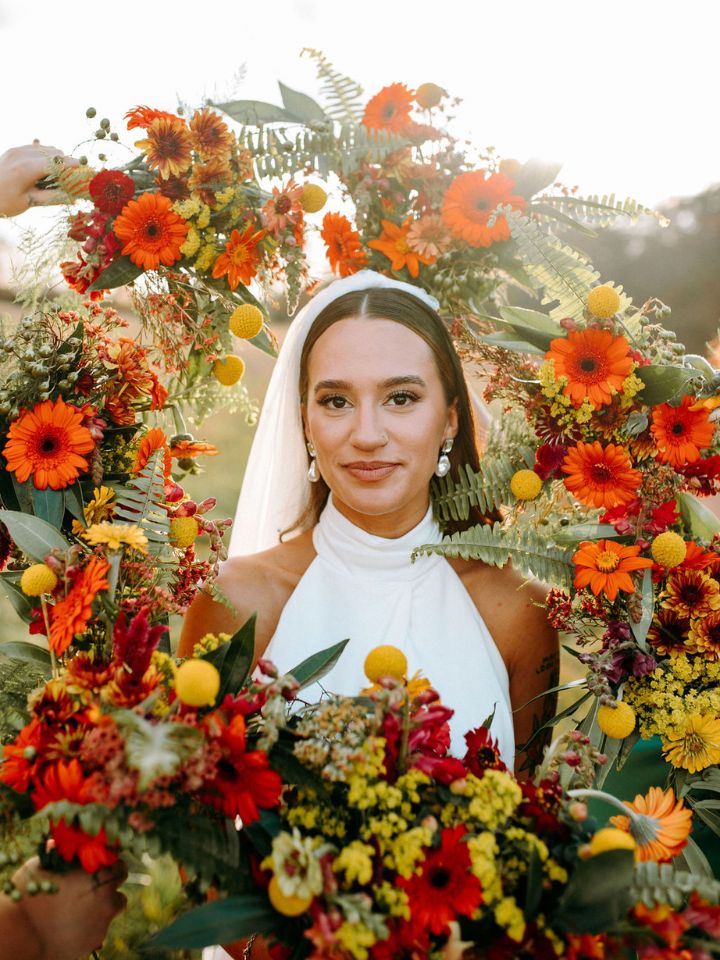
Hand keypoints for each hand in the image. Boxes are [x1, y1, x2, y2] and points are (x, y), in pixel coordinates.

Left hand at [0, 143, 77, 216]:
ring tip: (61, 172)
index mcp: (27, 169)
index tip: (84, 167)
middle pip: (53, 153)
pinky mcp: (13, 150)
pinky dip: (45, 154)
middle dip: (65, 161)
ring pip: (45, 148)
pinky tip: (47, 166)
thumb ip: (52, 197)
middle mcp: (22, 155)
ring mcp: (17, 150)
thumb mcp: (30, 202)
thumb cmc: (4, 202)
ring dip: (56, 158)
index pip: (56, 162)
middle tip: (74, 174)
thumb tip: (73, 198)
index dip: (72, 164)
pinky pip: (35, 147)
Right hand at [12, 857, 126, 959]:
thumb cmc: (29, 896)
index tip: (97, 862)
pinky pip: (101, 926)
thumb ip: (56, 853)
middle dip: (108, 878)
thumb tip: (57, 843)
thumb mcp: (40, 866)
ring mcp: (104, 919)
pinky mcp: (97, 939)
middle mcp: (107, 895)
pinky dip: (92, 923)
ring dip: (104, 901)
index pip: (117, 860)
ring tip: (82, 903)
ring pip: (115, 904)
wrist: (22, 937)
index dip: (107, 860)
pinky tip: (74, 922)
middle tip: (90, 881)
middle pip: (120, 880)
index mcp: (99, 873)